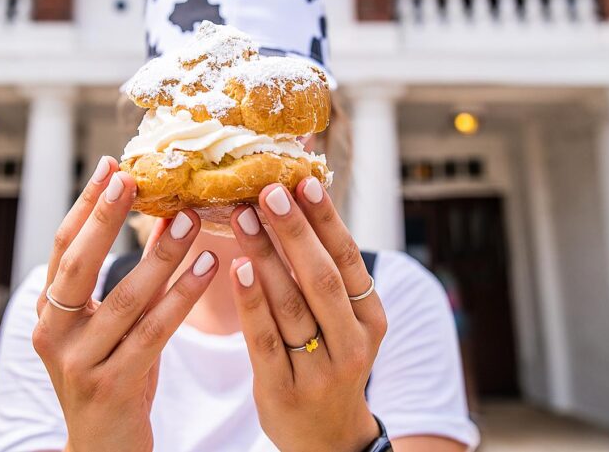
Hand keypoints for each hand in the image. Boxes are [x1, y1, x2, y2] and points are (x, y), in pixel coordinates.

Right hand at [31, 156, 216, 451]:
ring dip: (161, 256)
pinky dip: (183, 297)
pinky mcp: (110, 387)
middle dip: (108, 217)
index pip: (63, 247)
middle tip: (137, 178)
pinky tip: (209, 266)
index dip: (86, 204)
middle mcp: (54, 335)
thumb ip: (119, 281)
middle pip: (80, 265)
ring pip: (124, 299)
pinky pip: (153, 333)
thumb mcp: (105, 328)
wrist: (104, 450)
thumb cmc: (113, 377)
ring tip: (190, 218)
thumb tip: (157, 216)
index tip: (112, 165)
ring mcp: (78, 364)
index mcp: (49, 313)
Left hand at [228, 178, 387, 451]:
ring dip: (265, 256)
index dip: (326, 220)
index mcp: (371, 318)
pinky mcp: (285, 391)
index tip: (303, 182)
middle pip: (322, 277)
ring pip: (292, 305)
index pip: (348, 260)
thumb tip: (298, 201)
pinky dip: (252, 302)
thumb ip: (324, 273)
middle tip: (267, 190)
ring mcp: (321, 371)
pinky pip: (265, 340)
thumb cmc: (330, 362)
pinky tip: (237, 268)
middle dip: (294, 230)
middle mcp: (353, 343)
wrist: (328, 439)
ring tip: (242, 216)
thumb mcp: (343, 322)